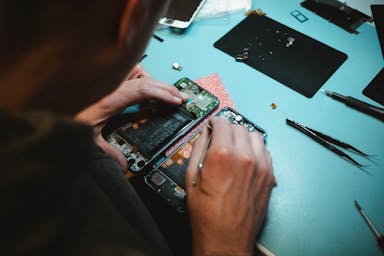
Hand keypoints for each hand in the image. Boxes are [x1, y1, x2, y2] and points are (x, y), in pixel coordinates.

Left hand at [75, 66, 187, 169]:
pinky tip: (142, 94)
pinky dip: (139, 80)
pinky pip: (127, 74)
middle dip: (164, 87)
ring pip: (135, 70)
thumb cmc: (64, 121)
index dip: (162, 94)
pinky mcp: (105, 83)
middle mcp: (109, 86)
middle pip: (143, 76)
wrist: (48, 110)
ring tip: (161, 94)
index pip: (142, 89)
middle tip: (179, 96)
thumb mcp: (87, 141)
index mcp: (108, 98)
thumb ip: (107, 153)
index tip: (177, 101)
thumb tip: (123, 164)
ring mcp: (107, 82)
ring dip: (150, 80)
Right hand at [186, 117, 275, 255]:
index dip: (214, 122)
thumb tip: (204, 133)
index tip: (213, 125)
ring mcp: (260, 166)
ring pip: (255, 136)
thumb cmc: (208, 215)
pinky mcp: (269, 176)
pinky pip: (265, 151)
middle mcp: (245, 157)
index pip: (222, 122)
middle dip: (228, 129)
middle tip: (220, 138)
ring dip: (243, 137)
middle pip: (239, 127)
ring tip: (234, 148)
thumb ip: (199, 148)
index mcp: (222, 155)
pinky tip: (245, 159)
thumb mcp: (192, 177)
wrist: (226, 238)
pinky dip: (255, 150)